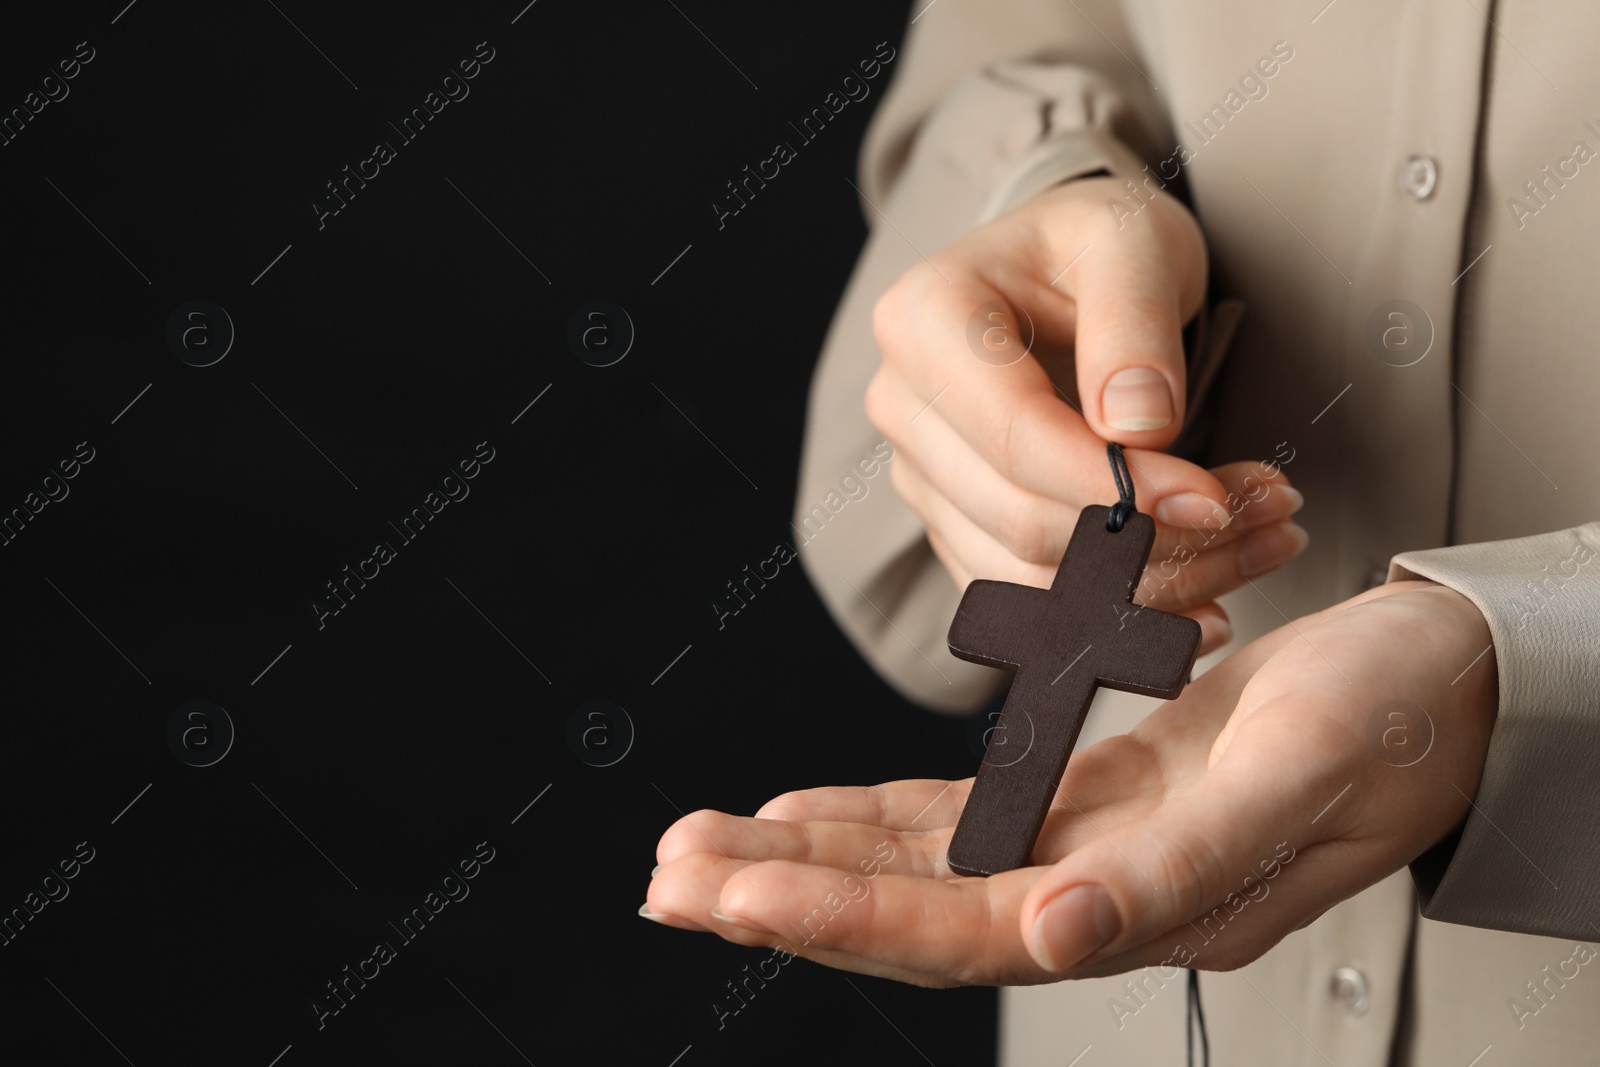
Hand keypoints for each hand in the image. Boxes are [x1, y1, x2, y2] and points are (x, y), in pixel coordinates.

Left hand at [646, 581, 1496, 985]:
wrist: (1449, 678)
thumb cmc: (1398, 717)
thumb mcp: (1300, 775)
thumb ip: (1180, 869)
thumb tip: (1057, 938)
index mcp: (1147, 903)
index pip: (963, 932)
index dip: (842, 918)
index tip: (730, 893)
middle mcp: (1101, 888)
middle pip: (915, 908)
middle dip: (787, 893)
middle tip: (666, 876)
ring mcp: (1089, 843)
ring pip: (921, 863)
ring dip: (808, 858)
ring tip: (700, 850)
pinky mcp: (1091, 793)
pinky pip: (962, 816)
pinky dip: (877, 816)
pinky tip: (805, 815)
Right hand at [866, 176, 1306, 653]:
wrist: (1070, 277)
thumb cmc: (1098, 246)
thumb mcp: (1131, 241)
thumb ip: (1133, 321)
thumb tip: (1136, 430)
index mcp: (923, 321)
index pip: (1014, 436)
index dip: (1116, 485)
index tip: (1216, 501)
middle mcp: (903, 407)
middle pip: (1020, 520)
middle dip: (1153, 539)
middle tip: (1269, 516)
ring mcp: (923, 477)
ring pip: (1030, 579)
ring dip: (1154, 586)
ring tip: (1258, 545)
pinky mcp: (957, 528)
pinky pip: (1032, 602)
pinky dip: (1122, 610)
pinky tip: (1207, 595)